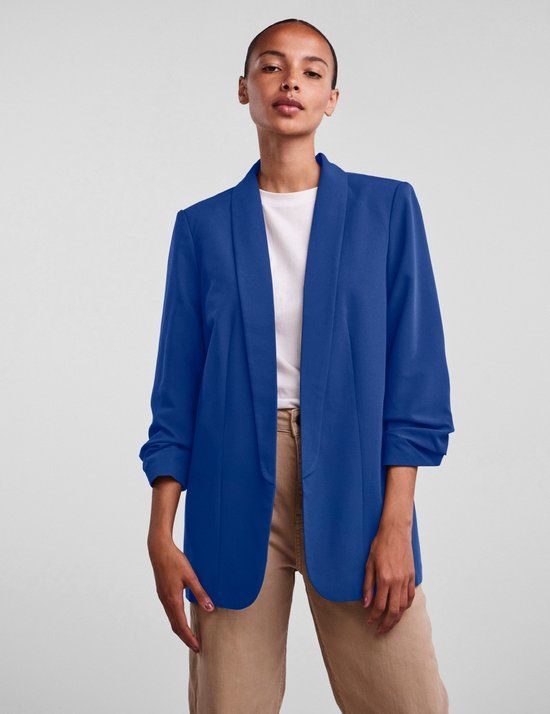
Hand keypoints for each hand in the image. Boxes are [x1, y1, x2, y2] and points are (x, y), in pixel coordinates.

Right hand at [148, 534, 214, 652]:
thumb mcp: (191, 576)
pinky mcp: (162, 592)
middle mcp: (166, 601)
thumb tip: (210, 608)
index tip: (198, 647)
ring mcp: (163, 597)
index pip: (181, 625)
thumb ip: (200, 593)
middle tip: (196, 647)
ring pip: (172, 619)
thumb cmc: (175, 561)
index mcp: (173, 600)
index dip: (190, 638)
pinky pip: (170, 612)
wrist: (159, 550)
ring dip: (181, 630)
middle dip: (186, 638)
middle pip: (175, 626)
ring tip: (191, 636)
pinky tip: (182, 619)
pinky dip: (176, 621)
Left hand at [362, 523, 415, 634]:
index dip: (374, 616)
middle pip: (393, 611)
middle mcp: (397, 582)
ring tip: (390, 624)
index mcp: (384, 579)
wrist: (396, 531)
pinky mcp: (412, 576)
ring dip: (397, 618)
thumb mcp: (368, 563)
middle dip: (386, 624)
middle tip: (380, 631)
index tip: (369, 621)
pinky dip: (406, 606)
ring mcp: (406, 580)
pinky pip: (411, 596)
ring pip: (404, 606)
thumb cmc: (380, 545)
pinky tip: (400, 610)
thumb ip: (367, 585)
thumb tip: (366, 603)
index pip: (379, 605)